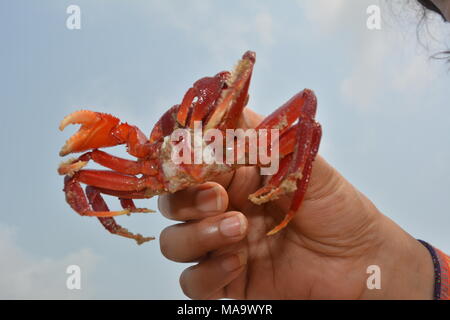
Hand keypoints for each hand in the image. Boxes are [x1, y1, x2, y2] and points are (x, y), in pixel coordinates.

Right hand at [158, 109, 434, 299]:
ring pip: (174, 242)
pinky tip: (237, 263)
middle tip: (218, 197)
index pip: (192, 167)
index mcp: (236, 179)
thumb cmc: (338, 209)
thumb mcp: (307, 166)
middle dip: (188, 199)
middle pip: (174, 204)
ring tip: (237, 228)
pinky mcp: (226, 283)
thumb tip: (234, 109)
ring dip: (197, 234)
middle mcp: (223, 210)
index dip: (186, 162)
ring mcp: (221, 248)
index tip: (193, 157)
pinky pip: (194, 282)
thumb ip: (270, 140)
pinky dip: (207, 272)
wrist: (361, 262)